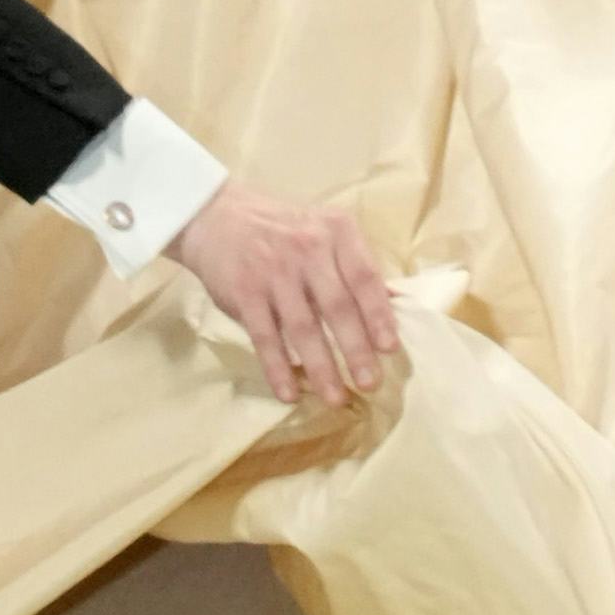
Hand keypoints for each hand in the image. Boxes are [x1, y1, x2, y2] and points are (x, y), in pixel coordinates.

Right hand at [169, 183, 404, 416]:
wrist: (219, 216)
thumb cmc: (285, 230)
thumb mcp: (326, 231)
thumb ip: (355, 265)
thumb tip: (395, 302)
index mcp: (337, 231)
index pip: (364, 277)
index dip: (378, 314)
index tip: (389, 348)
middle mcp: (308, 248)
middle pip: (337, 307)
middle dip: (355, 350)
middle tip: (370, 384)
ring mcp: (274, 271)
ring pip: (303, 327)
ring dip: (321, 367)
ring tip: (336, 398)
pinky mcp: (245, 292)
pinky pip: (265, 337)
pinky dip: (278, 368)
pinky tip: (290, 393)